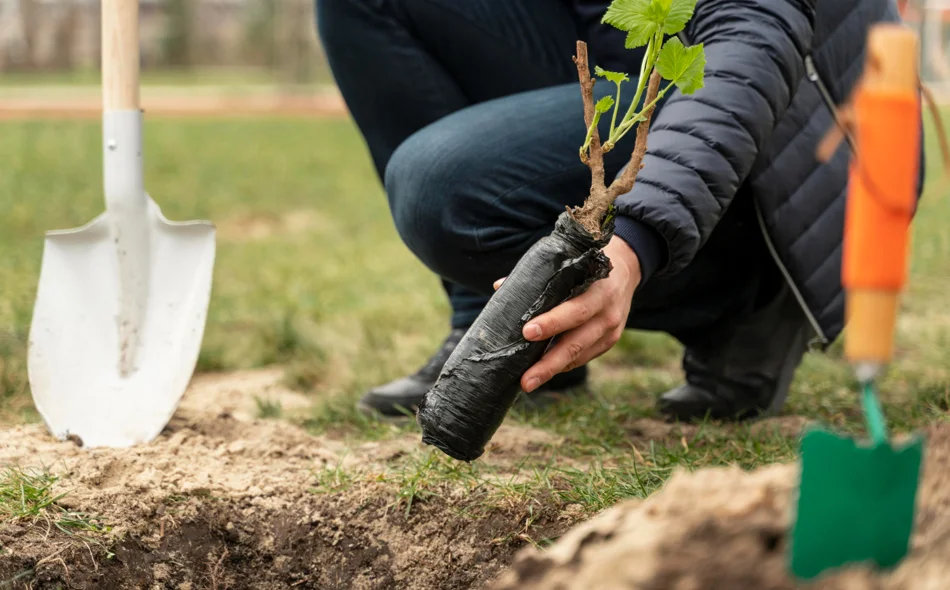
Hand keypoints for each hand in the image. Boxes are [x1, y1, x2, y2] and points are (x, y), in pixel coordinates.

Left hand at [493, 236, 641, 393]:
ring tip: (527, 382)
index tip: (527, 332)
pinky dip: (563, 364)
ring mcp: (611, 330)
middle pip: (576, 343)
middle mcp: (608, 313)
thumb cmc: (586, 265)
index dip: (552, 323)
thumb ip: (538, 277)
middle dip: (548, 363)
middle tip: (525, 380)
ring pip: (579, 355)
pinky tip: (545, 370)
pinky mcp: (609, 341)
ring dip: (552, 370)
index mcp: (598, 289)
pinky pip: (583, 357)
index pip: (575, 310)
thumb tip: (500, 287)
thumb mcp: (570, 263)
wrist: (626, 269)